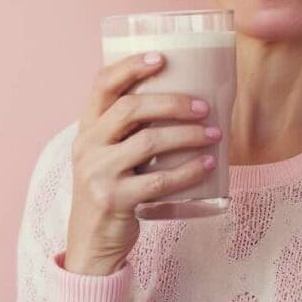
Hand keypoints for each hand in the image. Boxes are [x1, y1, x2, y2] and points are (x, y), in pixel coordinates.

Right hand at [63, 51, 219, 274]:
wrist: (92, 242)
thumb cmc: (113, 188)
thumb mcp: (110, 153)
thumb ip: (131, 129)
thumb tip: (187, 98)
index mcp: (87, 127)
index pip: (102, 84)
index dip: (130, 66)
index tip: (161, 58)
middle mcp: (87, 145)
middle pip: (130, 109)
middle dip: (172, 103)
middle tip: (204, 106)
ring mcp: (97, 173)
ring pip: (148, 143)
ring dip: (188, 136)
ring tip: (215, 134)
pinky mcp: (114, 200)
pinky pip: (158, 181)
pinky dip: (188, 171)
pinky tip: (208, 164)